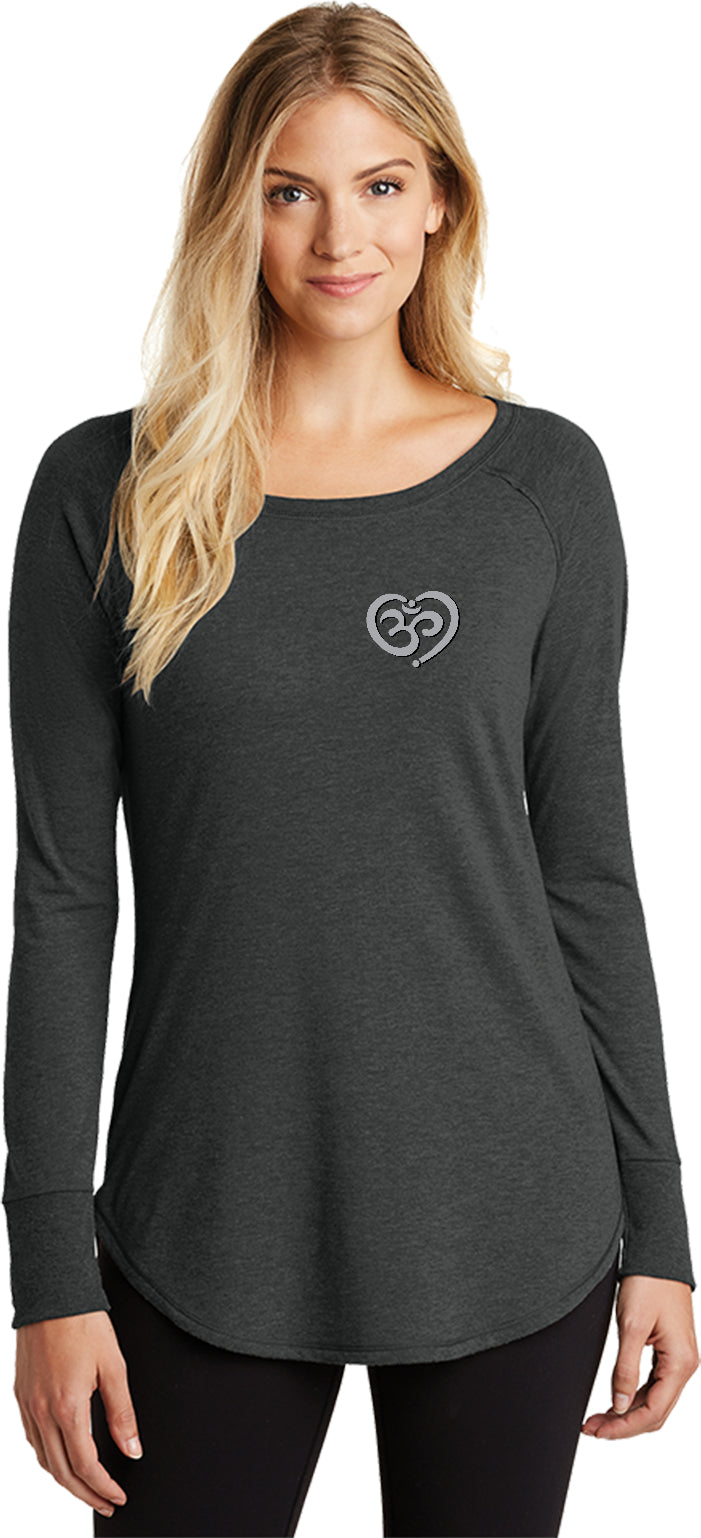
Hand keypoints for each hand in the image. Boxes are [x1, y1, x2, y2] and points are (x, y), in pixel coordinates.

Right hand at [14, 1309, 143, 1518]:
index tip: (119, 1496)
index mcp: (67, 1407)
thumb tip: (133, 1451)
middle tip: (107, 1503)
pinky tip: (62, 1456)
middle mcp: (42, 1412)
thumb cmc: (85, 1324)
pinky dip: (49, 1457)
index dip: (104, 1487)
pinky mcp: (20, 1394)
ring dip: (66, 1480)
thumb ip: (122, 1413)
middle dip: (86, 1493)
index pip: (85, 1465)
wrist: (53, 1294)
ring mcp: (27, 1404)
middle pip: (62, 1472)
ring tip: (88, 1488)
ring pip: (44, 1459)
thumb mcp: (114, 1367)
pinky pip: (33, 1439)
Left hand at [581, 1275, 698, 1438]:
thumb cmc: (647, 1283)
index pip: (653, 1412)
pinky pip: (654, 1386)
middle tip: (591, 1428)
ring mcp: (678, 1360)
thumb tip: (620, 1406)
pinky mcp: (670, 1352)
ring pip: (655, 1402)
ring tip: (597, 1419)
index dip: (624, 1427)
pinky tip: (615, 1401)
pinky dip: (635, 1397)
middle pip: (655, 1412)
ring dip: (628, 1413)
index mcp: (680, 1363)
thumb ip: (626, 1369)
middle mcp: (684, 1366)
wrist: (658, 1253)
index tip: (596, 1431)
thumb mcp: (631, 1326)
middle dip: (624, 1425)